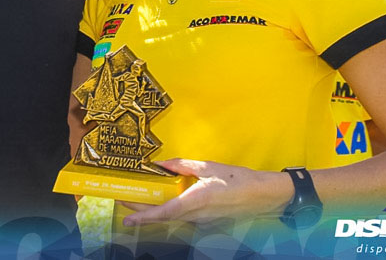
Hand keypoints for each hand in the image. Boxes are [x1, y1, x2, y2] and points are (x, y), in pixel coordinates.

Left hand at [121, 159, 289, 226]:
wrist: (263, 196)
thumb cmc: (238, 180)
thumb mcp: (209, 166)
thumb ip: (183, 166)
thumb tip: (162, 164)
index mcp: (197, 200)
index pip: (165, 212)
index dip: (144, 217)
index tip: (127, 219)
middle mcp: (198, 215)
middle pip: (163, 217)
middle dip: (141, 212)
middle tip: (123, 202)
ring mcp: (202, 221)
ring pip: (172, 218)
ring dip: (154, 211)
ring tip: (138, 200)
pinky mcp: (206, 221)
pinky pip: (183, 217)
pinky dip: (169, 210)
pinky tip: (164, 200)